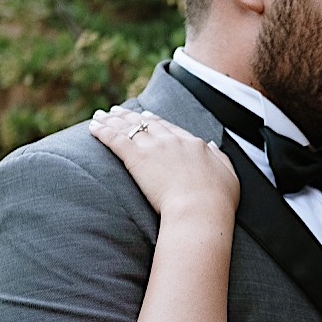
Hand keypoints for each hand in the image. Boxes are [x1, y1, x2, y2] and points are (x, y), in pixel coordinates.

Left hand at [90, 106, 238, 219]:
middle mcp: (173, 141)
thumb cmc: (217, 201)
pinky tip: (93, 127)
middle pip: (146, 124)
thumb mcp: (229, 176)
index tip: (146, 117)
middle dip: (130, 116)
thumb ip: (220, 158)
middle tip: (118, 111)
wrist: (200, 210)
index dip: (155, 122)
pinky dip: (103, 131)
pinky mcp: (136, 158)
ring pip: (128, 127)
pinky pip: (115, 139)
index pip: (170, 128)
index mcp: (194, 144)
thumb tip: (212, 146)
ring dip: (112, 120)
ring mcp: (154, 148)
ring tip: (100, 116)